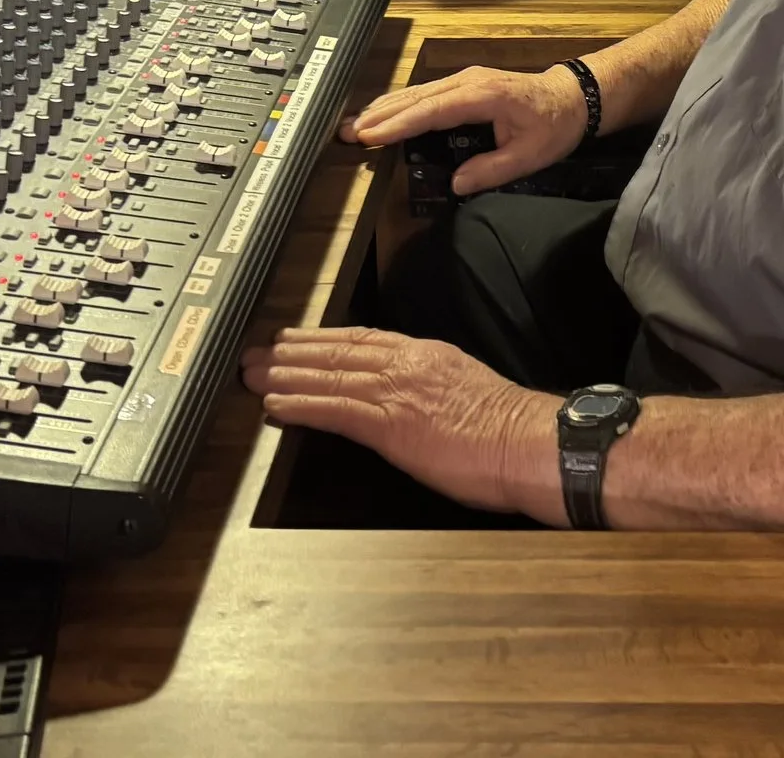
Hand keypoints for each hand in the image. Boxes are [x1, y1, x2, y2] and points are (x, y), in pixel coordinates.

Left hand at [241, 326, 563, 522]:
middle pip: (338, 350)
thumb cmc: (509, 431)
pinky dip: (301, 405)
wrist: (528, 443)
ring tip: (254, 374)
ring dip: (285, 375)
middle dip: (294, 351)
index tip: (297, 340)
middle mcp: (408, 364)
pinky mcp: (391, 423)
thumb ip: (434, 389)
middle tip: (257, 352)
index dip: (325, 340)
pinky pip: (335, 409)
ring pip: (329, 375)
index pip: (365, 340)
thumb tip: (415, 401)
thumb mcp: (467, 391)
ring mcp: (398, 391)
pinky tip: (276, 405)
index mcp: (427, 355)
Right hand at [343, 63, 589, 192]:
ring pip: (417, 93)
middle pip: (417, 98)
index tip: (372, 135)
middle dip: (380, 115)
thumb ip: (492, 170)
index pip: (433, 110)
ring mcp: (465, 79)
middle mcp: (468, 81)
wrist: (573, 96)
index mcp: (482, 96)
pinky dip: (400, 104)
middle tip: (347, 132)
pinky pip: (426, 93)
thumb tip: (456, 184)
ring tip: (354, 124)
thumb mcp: (531, 155)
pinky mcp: (464, 84)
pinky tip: (383, 113)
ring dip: (385, 108)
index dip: (400, 124)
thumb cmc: (554, 125)